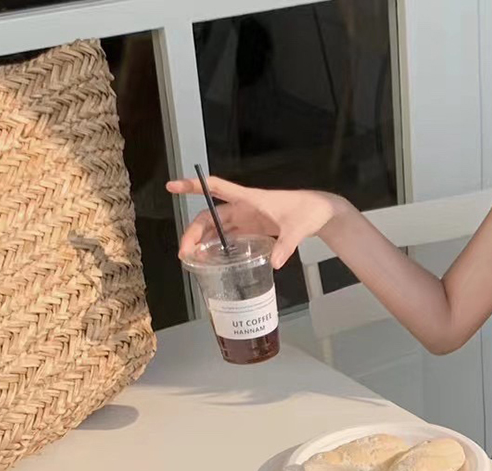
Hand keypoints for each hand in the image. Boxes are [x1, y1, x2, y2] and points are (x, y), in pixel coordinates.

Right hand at [166, 175, 344, 269]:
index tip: (173, 186)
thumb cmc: (306, 212)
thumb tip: (276, 263)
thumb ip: (285, 246)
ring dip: (203, 241)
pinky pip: (229, 236)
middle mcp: (243, 207)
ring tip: (192, 259)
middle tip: (185, 252)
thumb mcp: (297, 229)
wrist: (318, 213)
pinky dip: (218, 246)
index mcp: (249, 199)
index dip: (194, 186)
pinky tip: (211, 259)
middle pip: (210, 216)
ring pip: (217, 228)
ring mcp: (246, 218)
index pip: (216, 188)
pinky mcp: (251, 229)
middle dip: (194, 232)